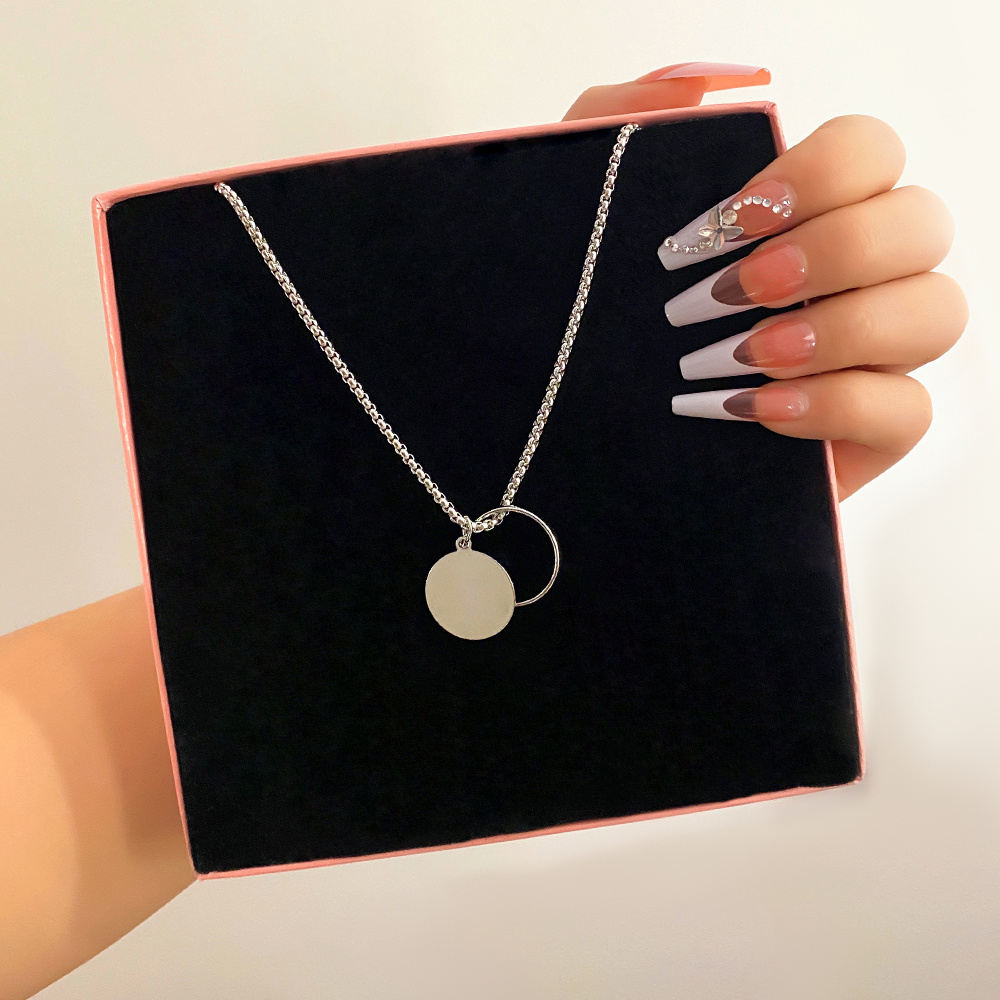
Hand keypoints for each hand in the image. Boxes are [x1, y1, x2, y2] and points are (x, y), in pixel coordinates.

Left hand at [566, 66, 966, 500]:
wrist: (585, 426)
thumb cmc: (598, 321)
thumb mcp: (585, 215)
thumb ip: (621, 122)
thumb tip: (699, 86)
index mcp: (806, 215)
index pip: (871, 153)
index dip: (823, 172)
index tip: (737, 216)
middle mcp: (856, 275)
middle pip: (921, 224)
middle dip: (832, 252)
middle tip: (733, 290)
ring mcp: (873, 352)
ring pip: (935, 312)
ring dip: (840, 328)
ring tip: (743, 353)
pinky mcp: (870, 427)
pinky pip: (907, 408)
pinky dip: (835, 404)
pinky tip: (758, 408)